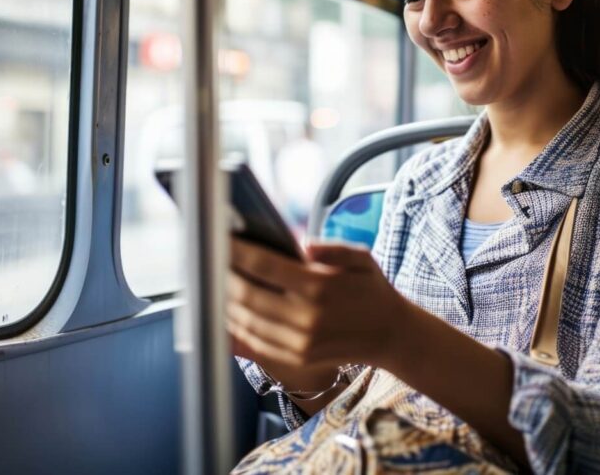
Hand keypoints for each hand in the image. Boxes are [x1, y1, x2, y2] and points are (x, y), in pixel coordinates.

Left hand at [227, 238, 409, 372]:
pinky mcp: (296, 359)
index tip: (219, 239)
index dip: (236, 252)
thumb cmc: (372, 290)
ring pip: (244, 321)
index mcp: (319, 286)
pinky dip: (234, 329)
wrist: (390, 334)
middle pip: (246, 294)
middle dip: (222, 275)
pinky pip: (254, 344)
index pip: (264, 266)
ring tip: (214, 284)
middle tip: (210, 260)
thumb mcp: (362, 258)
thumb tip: (303, 245)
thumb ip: (332, 248)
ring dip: (224, 302)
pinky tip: (225, 313)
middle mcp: (305, 317)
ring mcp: (298, 342)